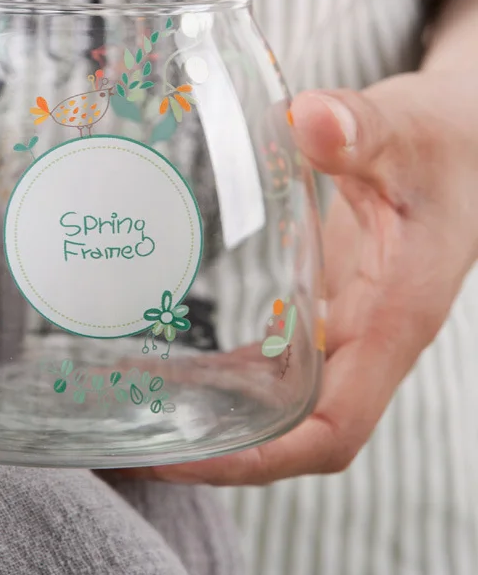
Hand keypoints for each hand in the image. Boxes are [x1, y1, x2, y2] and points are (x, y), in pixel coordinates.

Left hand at [122, 70, 477, 484]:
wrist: (460, 139)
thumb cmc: (442, 140)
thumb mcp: (405, 129)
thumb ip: (363, 127)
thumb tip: (313, 118)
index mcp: (396, 316)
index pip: (334, 425)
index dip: (263, 455)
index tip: (187, 455)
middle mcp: (367, 337)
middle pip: (294, 431)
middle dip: (218, 450)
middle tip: (130, 443)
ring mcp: (345, 325)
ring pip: (281, 402)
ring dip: (215, 419)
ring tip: (135, 412)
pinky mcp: (325, 305)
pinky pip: (276, 360)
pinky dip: (228, 375)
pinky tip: (176, 365)